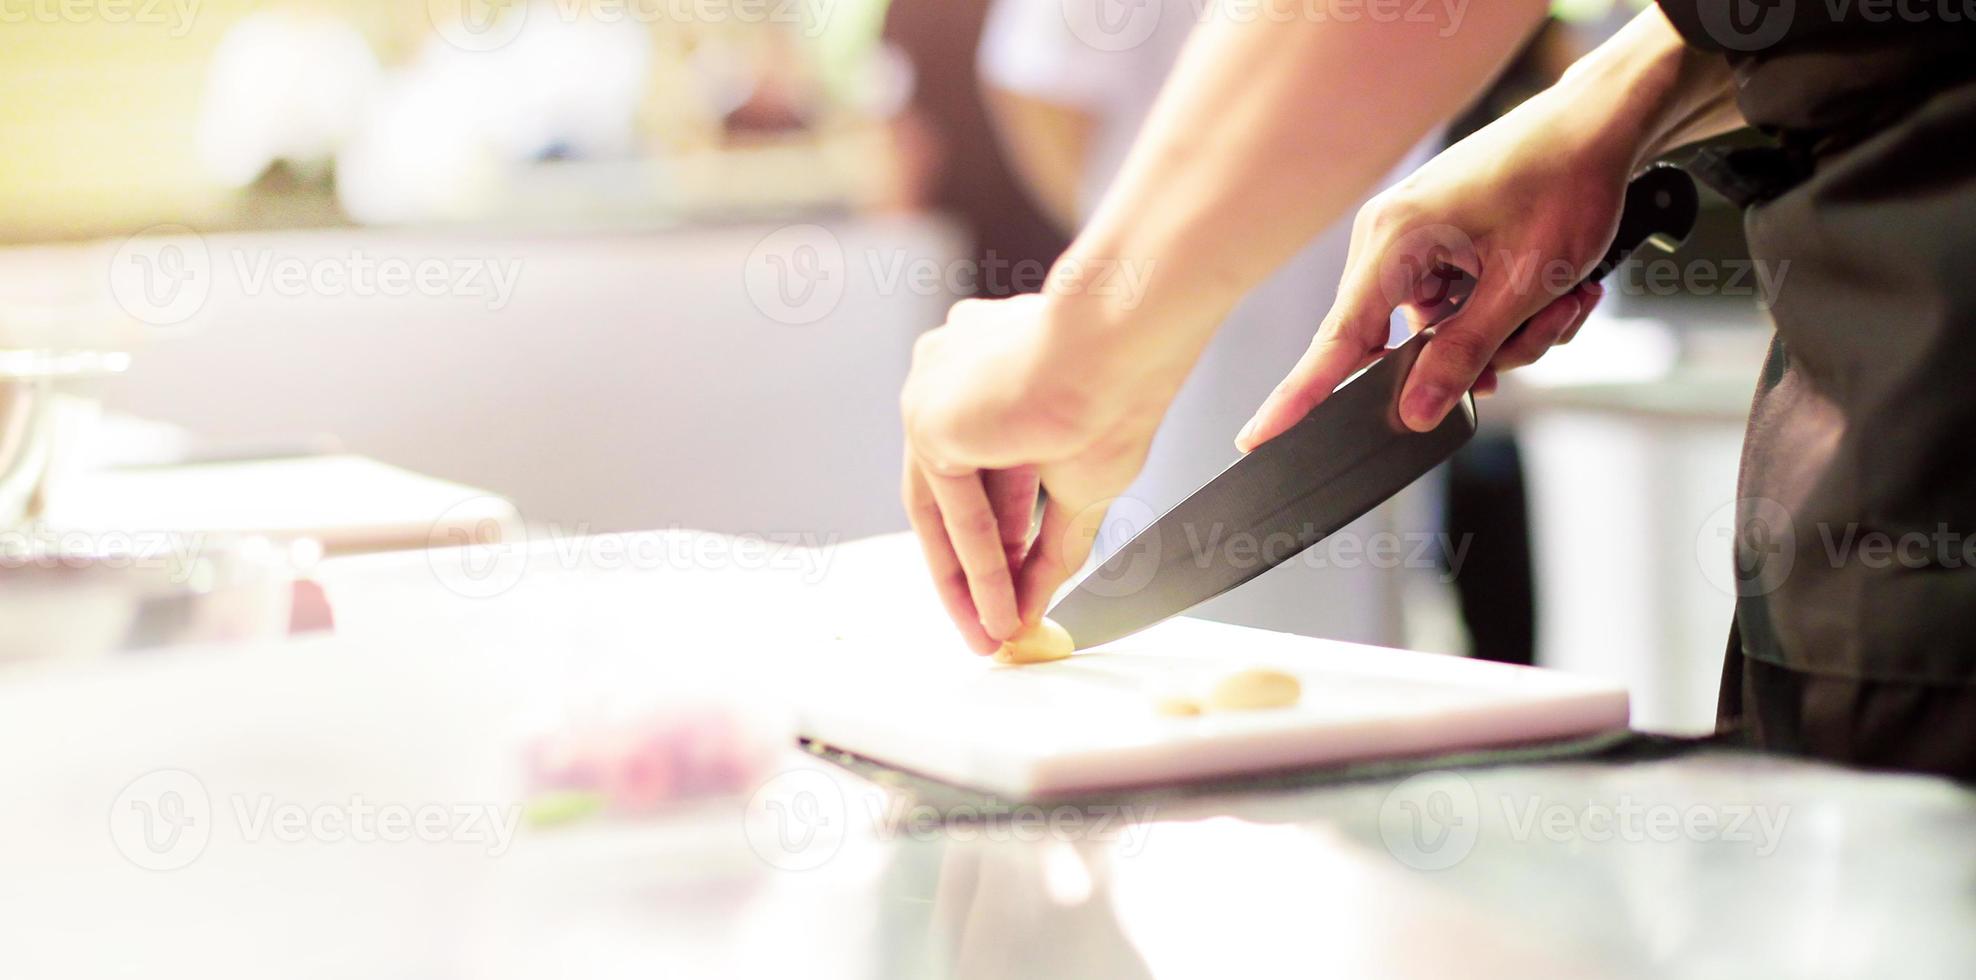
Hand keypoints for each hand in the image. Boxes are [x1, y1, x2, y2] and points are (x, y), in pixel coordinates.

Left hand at [900, 294, 1168, 653]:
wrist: (1119, 344)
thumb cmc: (1119, 383)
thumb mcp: (1084, 483)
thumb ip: (1054, 541)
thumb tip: (1042, 598)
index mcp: (985, 370)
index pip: (976, 472)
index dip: (997, 538)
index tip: (1011, 589)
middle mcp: (951, 377)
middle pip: (952, 494)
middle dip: (975, 569)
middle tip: (992, 623)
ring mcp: (934, 392)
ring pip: (948, 506)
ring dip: (974, 576)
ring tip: (996, 629)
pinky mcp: (928, 417)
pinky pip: (953, 509)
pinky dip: (977, 563)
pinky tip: (1000, 605)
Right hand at [1236, 87, 1632, 447]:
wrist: (1598, 127)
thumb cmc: (1566, 182)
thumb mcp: (1523, 283)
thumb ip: (1464, 353)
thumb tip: (1417, 410)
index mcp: (1395, 240)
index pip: (1338, 340)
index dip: (1299, 397)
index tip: (1259, 438)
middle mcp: (1390, 239)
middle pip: (1403, 346)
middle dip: (1480, 354)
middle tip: (1541, 326)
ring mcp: (1412, 243)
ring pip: (1442, 334)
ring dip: (1508, 332)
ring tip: (1563, 297)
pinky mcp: (1437, 246)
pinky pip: (1457, 310)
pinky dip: (1506, 312)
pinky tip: (1554, 289)